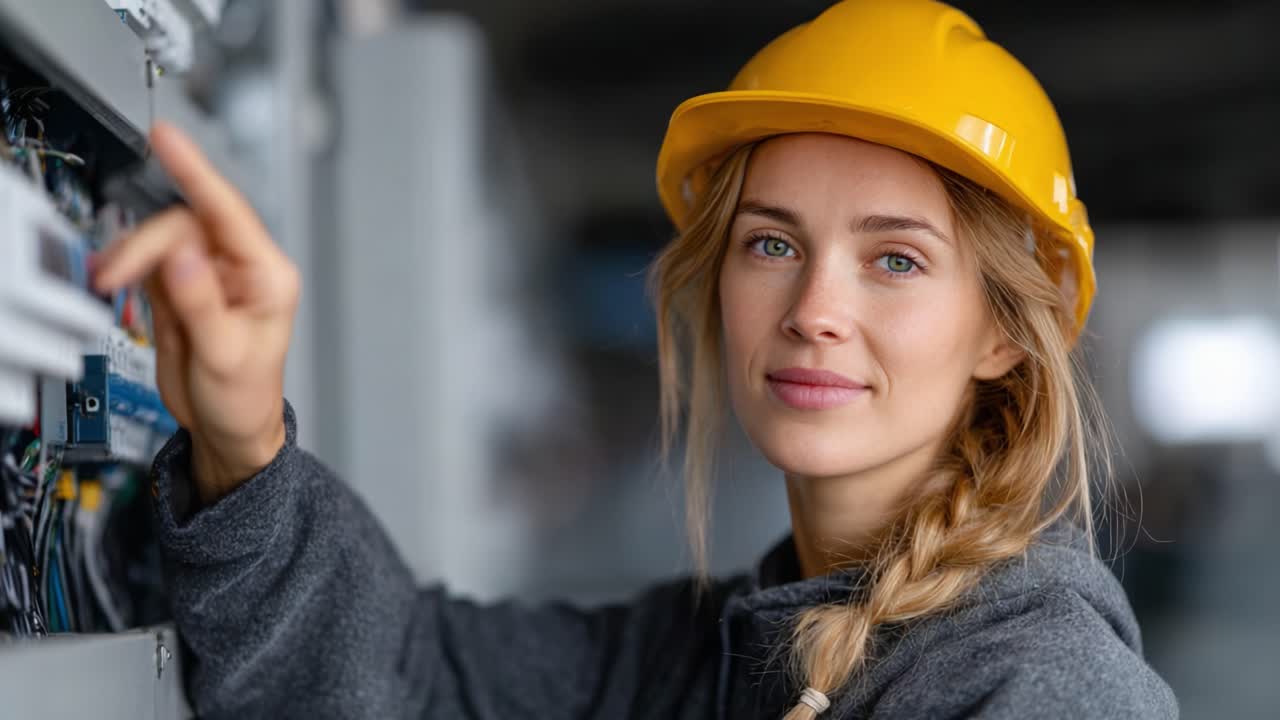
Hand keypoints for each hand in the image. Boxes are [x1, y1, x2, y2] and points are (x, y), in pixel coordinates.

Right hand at [93, 122, 299, 504]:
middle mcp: (240, 268)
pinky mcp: (182, 287)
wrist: (227, 429)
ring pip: (161, 239)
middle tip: (117, 272)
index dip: (197, 171)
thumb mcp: (224, 354)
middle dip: (145, 243)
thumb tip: (183, 254)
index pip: (229, 210)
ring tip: (111, 280)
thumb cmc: (245, 398)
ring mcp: (209, 275)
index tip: (169, 140)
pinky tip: (119, 282)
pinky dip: (128, 267)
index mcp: (267, 276)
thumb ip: (201, 302)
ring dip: (131, 254)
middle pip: (183, 224)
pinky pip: (149, 260)